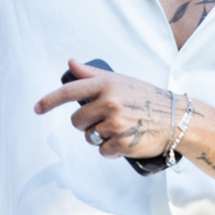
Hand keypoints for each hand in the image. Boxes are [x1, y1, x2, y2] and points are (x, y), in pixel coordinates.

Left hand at [35, 58, 174, 159]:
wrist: (176, 118)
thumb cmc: (146, 98)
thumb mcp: (120, 80)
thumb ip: (92, 75)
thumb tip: (71, 63)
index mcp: (106, 85)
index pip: (70, 92)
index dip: (50, 101)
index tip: (37, 108)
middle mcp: (109, 103)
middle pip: (78, 121)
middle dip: (87, 123)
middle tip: (106, 120)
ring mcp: (115, 123)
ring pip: (90, 137)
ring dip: (100, 137)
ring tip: (120, 129)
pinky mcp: (122, 143)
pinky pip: (103, 150)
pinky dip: (111, 149)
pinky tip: (126, 141)